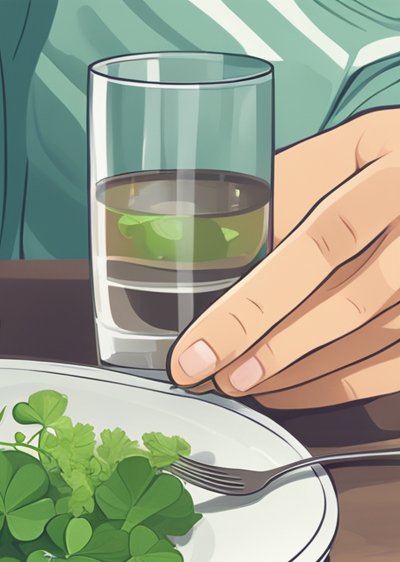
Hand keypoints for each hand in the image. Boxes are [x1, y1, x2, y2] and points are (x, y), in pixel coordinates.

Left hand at [169, 109, 399, 408]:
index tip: (199, 350)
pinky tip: (292, 390)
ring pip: (373, 339)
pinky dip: (340, 386)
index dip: (253, 308)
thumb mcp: (338, 155)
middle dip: (270, 351)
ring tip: (240, 384)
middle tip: (212, 377)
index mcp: (394, 172)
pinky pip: (396, 367)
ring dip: (300, 374)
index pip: (319, 247)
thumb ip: (283, 197)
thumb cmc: (382, 160)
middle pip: (349, 304)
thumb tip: (203, 255)